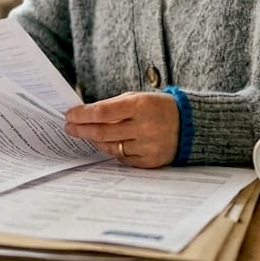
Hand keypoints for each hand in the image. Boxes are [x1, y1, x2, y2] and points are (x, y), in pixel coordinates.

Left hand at [63, 91, 178, 167]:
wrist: (190, 125)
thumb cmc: (158, 108)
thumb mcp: (138, 98)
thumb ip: (113, 107)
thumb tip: (84, 116)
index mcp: (141, 106)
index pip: (102, 112)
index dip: (82, 115)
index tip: (69, 115)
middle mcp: (145, 127)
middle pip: (102, 132)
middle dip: (81, 129)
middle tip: (69, 127)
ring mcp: (148, 146)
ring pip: (110, 147)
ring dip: (95, 140)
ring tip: (87, 134)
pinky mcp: (150, 162)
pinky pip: (122, 158)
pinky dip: (112, 150)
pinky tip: (108, 143)